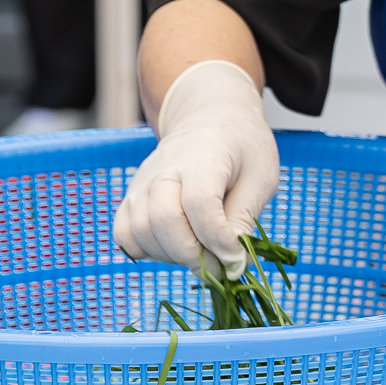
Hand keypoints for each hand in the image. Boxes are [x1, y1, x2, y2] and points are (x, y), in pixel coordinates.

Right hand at [113, 60, 279, 277]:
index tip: (237, 257)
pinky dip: (145, 252)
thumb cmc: (242, 147)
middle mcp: (164, 169)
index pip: (200, 204)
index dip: (218, 239)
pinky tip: (173, 248)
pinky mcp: (130, 197)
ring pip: (140, 232)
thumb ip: (244, 218)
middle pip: (163, 219)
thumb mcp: (261, 176)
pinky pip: (124, 235)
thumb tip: (233, 263)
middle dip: (193, 254)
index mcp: (203, 157)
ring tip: (200, 253)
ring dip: (171, 256)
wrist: (211, 118)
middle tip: (219, 266)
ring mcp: (141, 184)